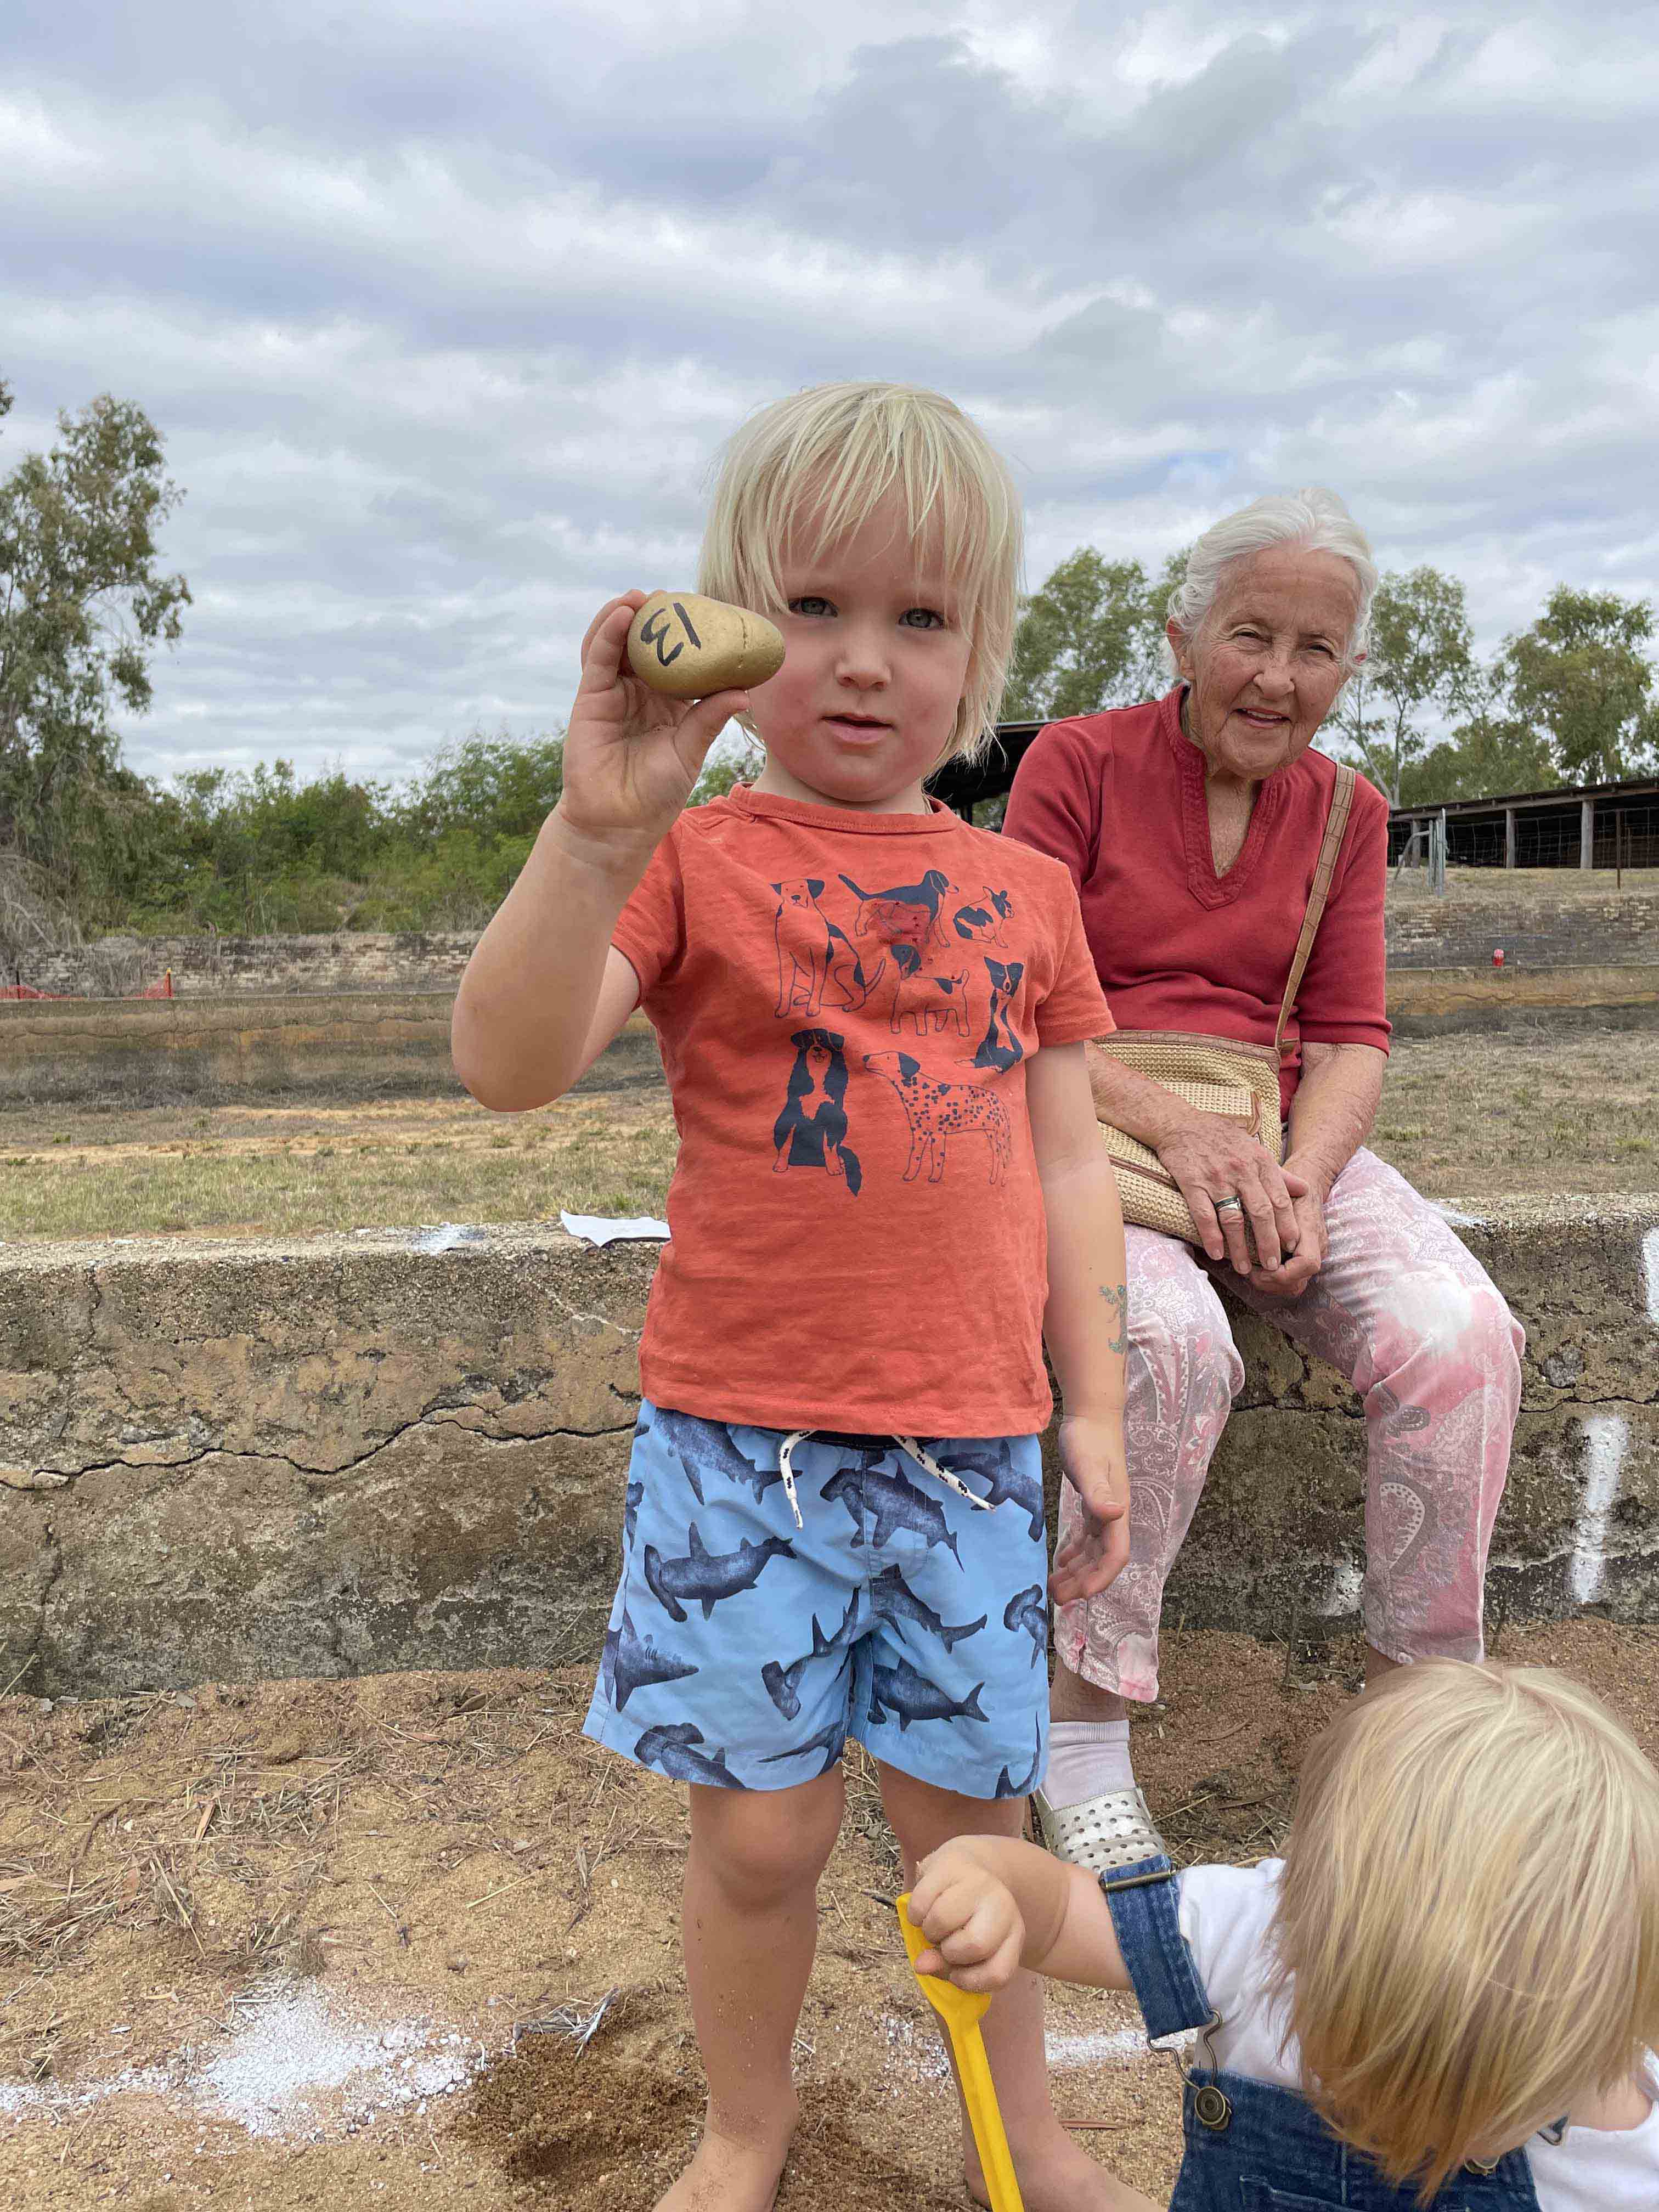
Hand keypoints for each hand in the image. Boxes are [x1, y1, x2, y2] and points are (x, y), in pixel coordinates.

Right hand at [552, 594, 751, 867]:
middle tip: (672, 596)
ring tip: (643, 597)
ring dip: (627, 615)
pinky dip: (607, 633)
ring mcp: (614, 691)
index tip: (705, 612)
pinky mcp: (591, 698)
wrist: (618, 822)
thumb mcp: (690, 752)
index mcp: (669, 701)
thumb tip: (745, 692)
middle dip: (656, 616)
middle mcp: (641, 691)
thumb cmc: (656, 793)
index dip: (687, 634)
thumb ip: (709, 719)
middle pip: (646, 643)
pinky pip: (598, 659)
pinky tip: (622, 614)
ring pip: (618, 643)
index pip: (679, 658)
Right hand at [907, 1841, 1024, 1992]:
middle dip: (950, 1952)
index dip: (971, 1982)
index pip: (998, 1973)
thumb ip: (945, 1966)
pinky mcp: (950, 1865)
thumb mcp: (967, 1950)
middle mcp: (1003, 1905)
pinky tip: (923, 1911)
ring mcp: (978, 1882)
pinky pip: (921, 1901)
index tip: (956, 1974)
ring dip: (930, 1931)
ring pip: (943, 1919)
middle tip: (944, 1942)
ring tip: (934, 1925)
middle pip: (975, 1945)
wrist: (968, 1866)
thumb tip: (920, 1965)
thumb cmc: (966, 1918)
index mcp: (1014, 1932)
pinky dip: (915, 1915)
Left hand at [1050, 1412, 1128, 1604]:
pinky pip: (1086, 1538)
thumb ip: (1099, 1491)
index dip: (1102, 1578)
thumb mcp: (1089, 1465)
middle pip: (1102, 1560)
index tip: (1081, 1595)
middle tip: (1057, 1599)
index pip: (1116, 1555)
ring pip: (1093, 1552)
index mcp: (1116, 1512)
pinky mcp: (1091, 1503)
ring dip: (1076, 1572)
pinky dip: (1074, 1553)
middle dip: (1083, 1582)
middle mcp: (1112, 1516)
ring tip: (1054, 1588)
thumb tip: (1114, 1514)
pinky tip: (1060, 1563)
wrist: (1091, 1416)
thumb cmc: (1090, 1438)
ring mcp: (1103, 1511)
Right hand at [1155, 1110, 1308, 1276]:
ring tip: (1245, 1269)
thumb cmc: (1221, 1138)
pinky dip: (1212, 1237)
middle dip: (1269, 1242)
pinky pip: (1204, 1215)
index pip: (1280, 1199)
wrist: (1180, 1124)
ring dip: (1240, 1248)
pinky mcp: (1192, 1183)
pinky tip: (1217, 1254)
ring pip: (1233, 1219)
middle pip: (1261, 1213)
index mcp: (1260, 1162)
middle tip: (1274, 1265)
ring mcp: (1216, 1178)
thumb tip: (1304, 1190)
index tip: (1293, 1246)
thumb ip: (1278, 1173)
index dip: (1288, 1225)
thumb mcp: (1254, 1149)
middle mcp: (1241, 1170)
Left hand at [1244, 1171, 1327, 1298]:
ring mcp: (1313, 1253)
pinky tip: (1258, 1270)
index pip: (1307, 1264)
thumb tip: (1255, 1230)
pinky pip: (1292, 1278)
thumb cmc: (1291, 1184)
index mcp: (1311, 1230)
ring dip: (1271, 1284)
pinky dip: (1274, 1280)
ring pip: (1294, 1285)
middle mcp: (1317, 1246)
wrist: (1307, 1180)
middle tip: (1249, 1273)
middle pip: (1298, 1282)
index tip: (1258, 1268)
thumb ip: (1271, 1211)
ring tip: (1251, 1273)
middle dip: (1271, 1283)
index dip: (1282, 1272)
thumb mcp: (1280, 1190)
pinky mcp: (1305, 1256)